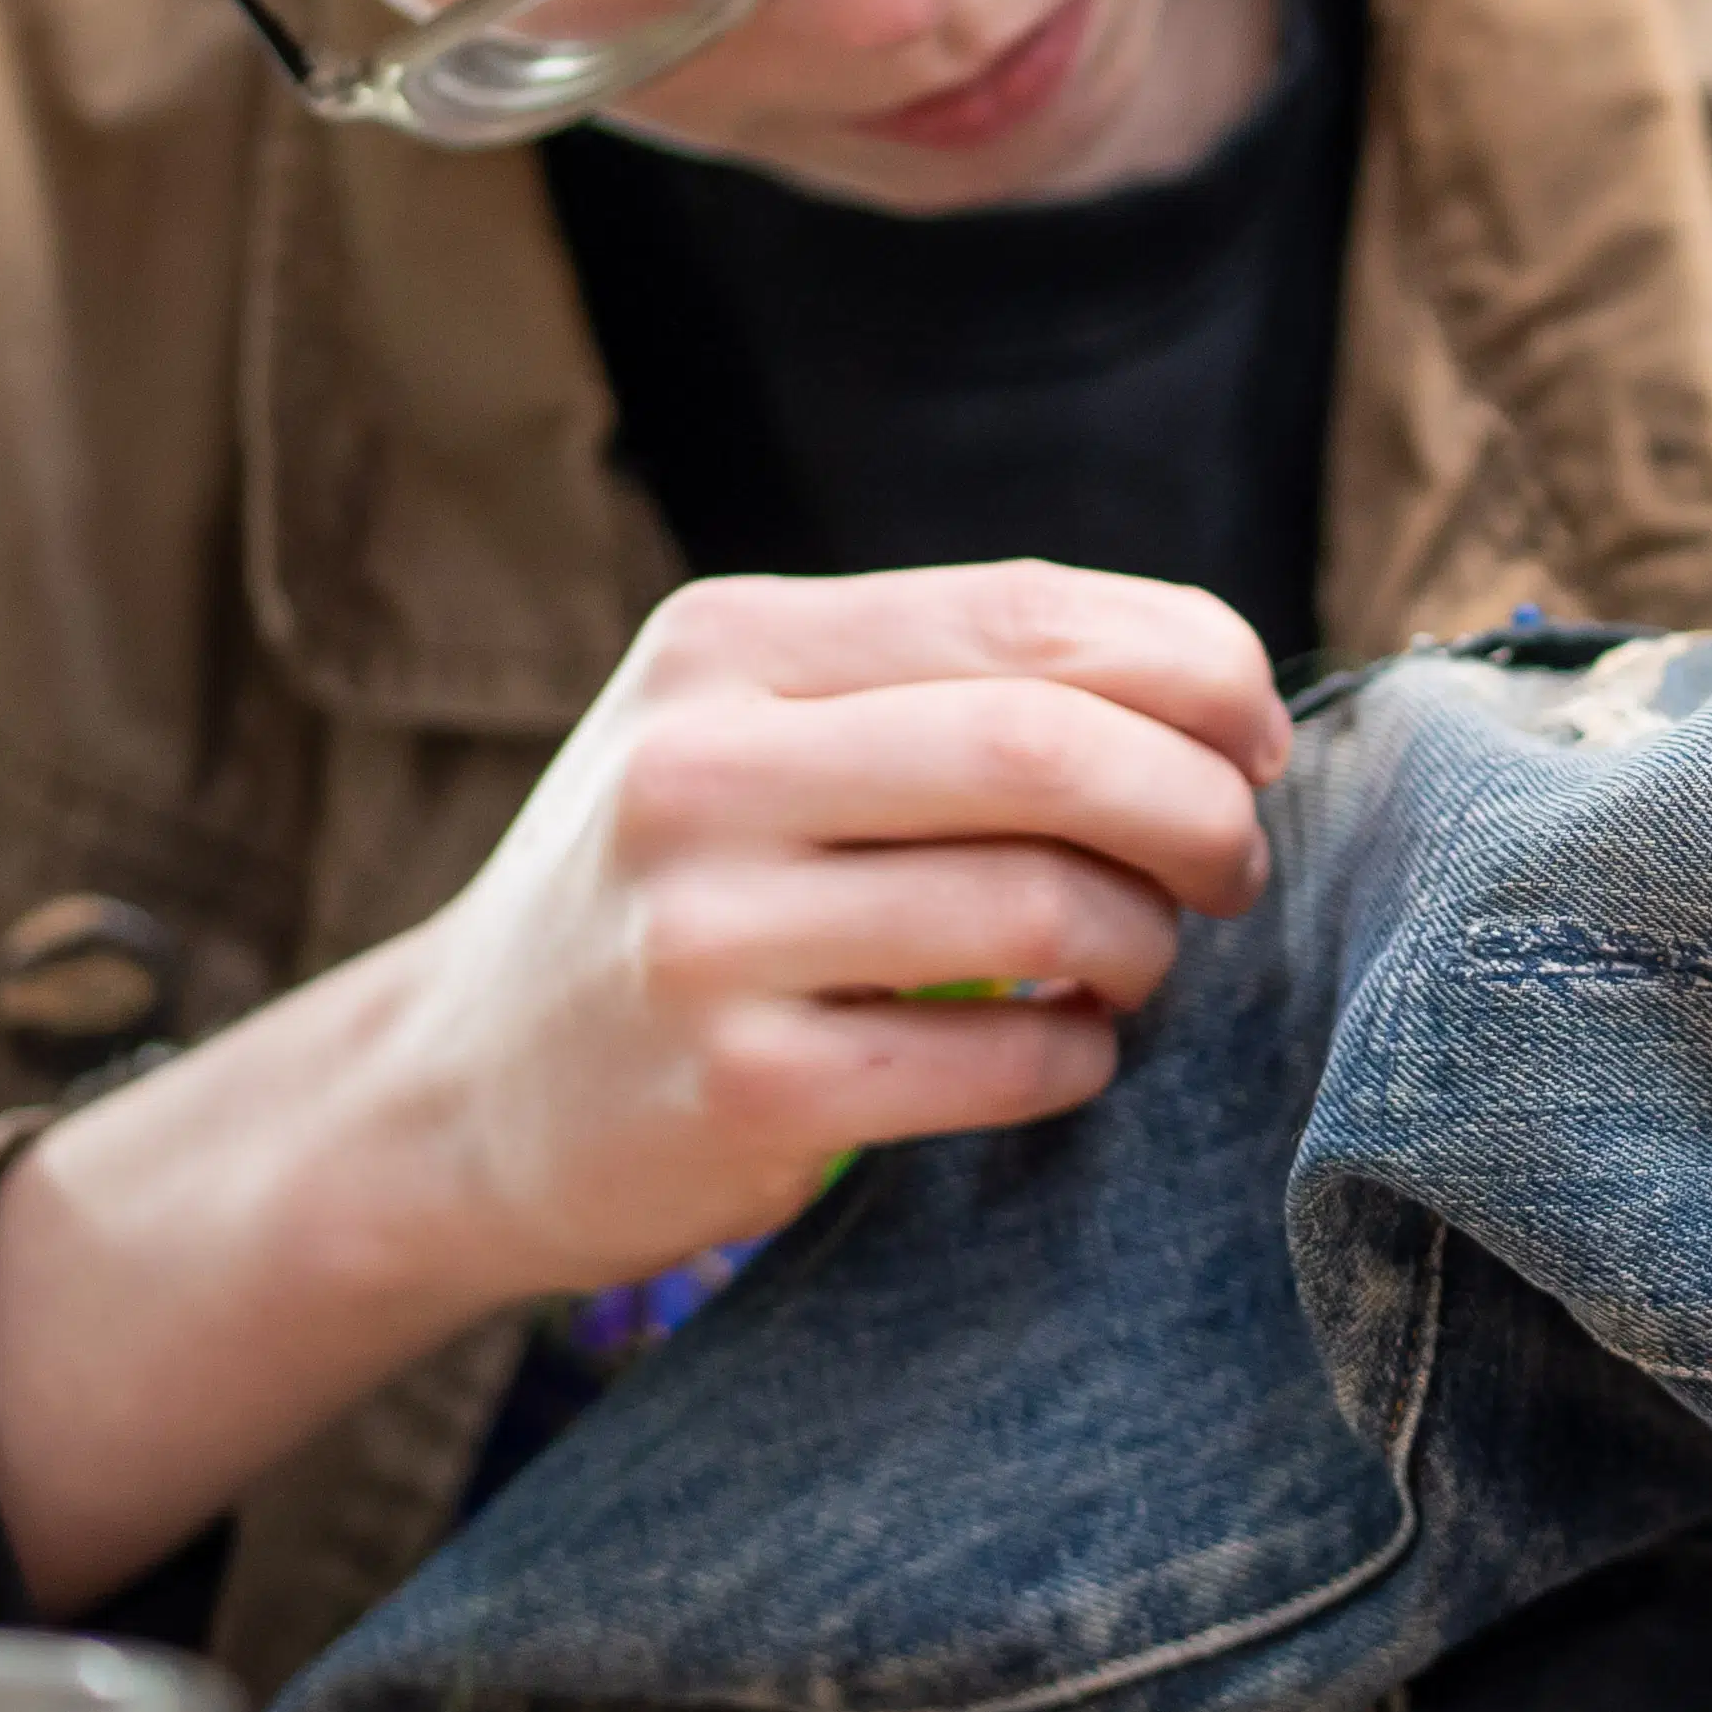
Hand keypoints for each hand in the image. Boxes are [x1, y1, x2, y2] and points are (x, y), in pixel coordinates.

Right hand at [0, 560, 1284, 1611]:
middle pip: (1046, 745)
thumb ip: (942, 682)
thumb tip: (1222, 681)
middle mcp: (698, 767)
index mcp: (726, 643)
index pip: (1024, 614)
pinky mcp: (735, 1091)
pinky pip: (993, 1061)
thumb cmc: (669, 890)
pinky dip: (1076, 1057)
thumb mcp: (749, 729)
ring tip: (1136, 961)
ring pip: (1039, 905)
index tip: (1259, 732)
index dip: (1192, 664)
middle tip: (1234, 862)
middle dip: (1195, 804)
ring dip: (1143, 941)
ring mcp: (705, 933)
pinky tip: (1066, 1050)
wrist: (452, 1097)